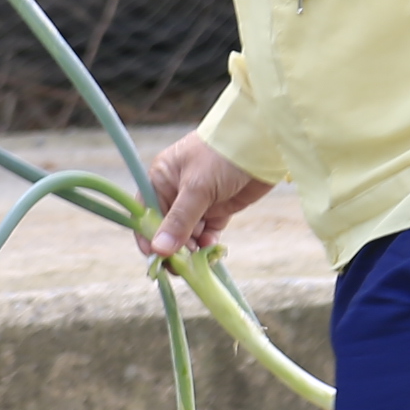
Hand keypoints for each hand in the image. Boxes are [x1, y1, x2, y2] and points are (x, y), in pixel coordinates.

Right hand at [140, 132, 271, 258]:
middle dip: (172, 247)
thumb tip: (160, 251)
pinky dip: (208, 244)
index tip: (155, 259)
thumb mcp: (197, 187)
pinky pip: (208, 233)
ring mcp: (198, 201)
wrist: (263, 143)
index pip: (146, 213)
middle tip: (181, 266)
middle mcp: (176, 191)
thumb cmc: (221, 155)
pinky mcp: (219, 209)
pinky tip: (212, 250)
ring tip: (198, 260)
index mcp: (161, 179)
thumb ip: (179, 220)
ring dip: (191, 249)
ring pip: (188, 234)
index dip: (148, 237)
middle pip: (166, 228)